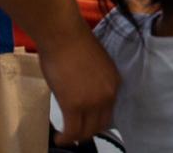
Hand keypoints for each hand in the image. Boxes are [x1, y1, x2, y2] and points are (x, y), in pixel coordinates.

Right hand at [41, 29, 117, 145]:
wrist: (63, 34)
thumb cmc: (73, 43)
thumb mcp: (94, 65)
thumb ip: (93, 82)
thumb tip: (83, 93)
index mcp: (114, 82)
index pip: (109, 110)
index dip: (96, 120)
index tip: (86, 122)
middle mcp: (108, 94)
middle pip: (100, 124)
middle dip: (88, 131)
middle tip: (75, 132)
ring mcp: (92, 101)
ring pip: (86, 131)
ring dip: (75, 137)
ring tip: (65, 136)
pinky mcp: (74, 105)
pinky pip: (72, 131)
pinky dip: (65, 138)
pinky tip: (58, 137)